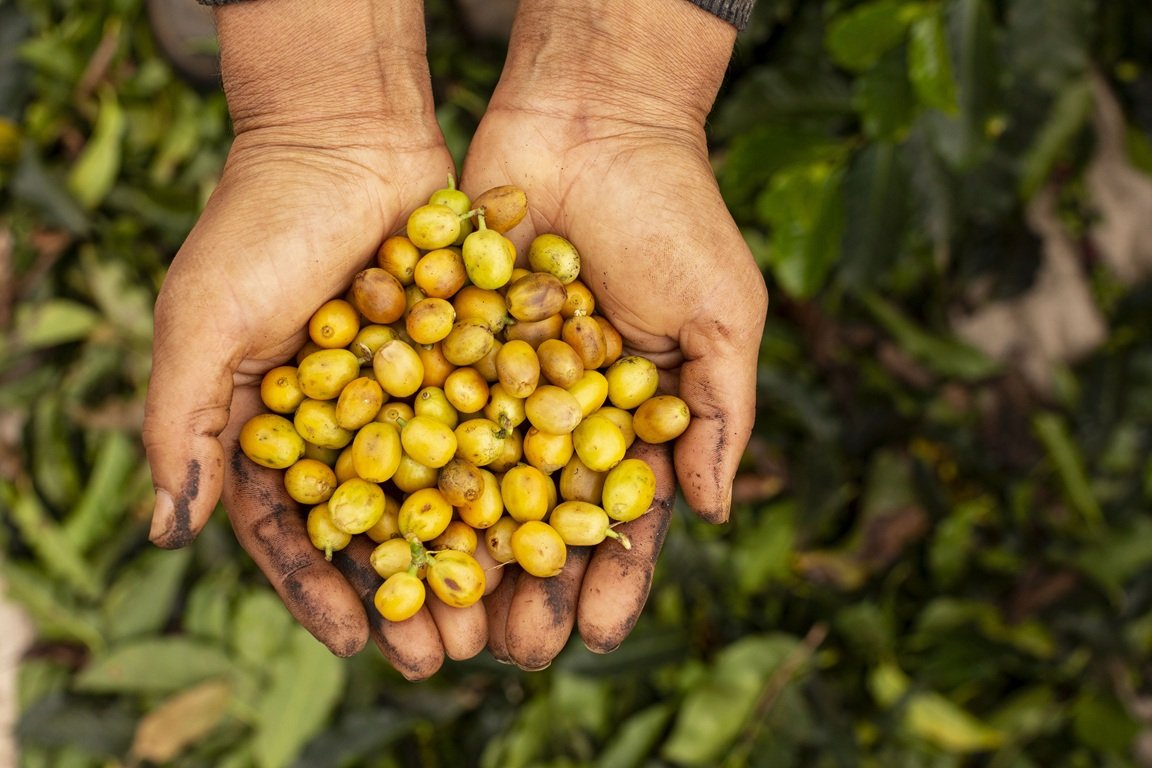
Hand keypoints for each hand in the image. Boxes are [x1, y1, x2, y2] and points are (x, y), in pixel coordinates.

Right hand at [142, 0, 475, 678]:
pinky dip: (513, 478)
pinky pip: (490, 428)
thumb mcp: (204, 324)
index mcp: (269, 428)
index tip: (356, 643)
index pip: (292, 529)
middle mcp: (343, 422)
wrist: (346, 135)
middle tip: (443, 656)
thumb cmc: (259, 226)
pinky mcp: (464, 359)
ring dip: (468, 555)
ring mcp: (407, 393)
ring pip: (441, 491)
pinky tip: (543, 527)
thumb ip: (182, 423)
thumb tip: (167, 530)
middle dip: (407, 592)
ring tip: (499, 615)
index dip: (321, 589)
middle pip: (376, 526)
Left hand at [462, 0, 768, 668]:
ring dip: (464, 554)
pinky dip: (410, 473)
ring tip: (446, 616)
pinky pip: (426, 417)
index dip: (617, 577)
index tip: (602, 632)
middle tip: (510, 650)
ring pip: (478, 486)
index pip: (626, 516)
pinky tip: (389, 529)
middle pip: (544, 518)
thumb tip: (714, 512)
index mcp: (635, 419)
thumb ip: (722, 411)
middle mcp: (563, 412)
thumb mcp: (723, 313)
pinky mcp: (446, 344)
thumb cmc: (675, 214)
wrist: (591, 119)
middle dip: (531, 586)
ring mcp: (501, 382)